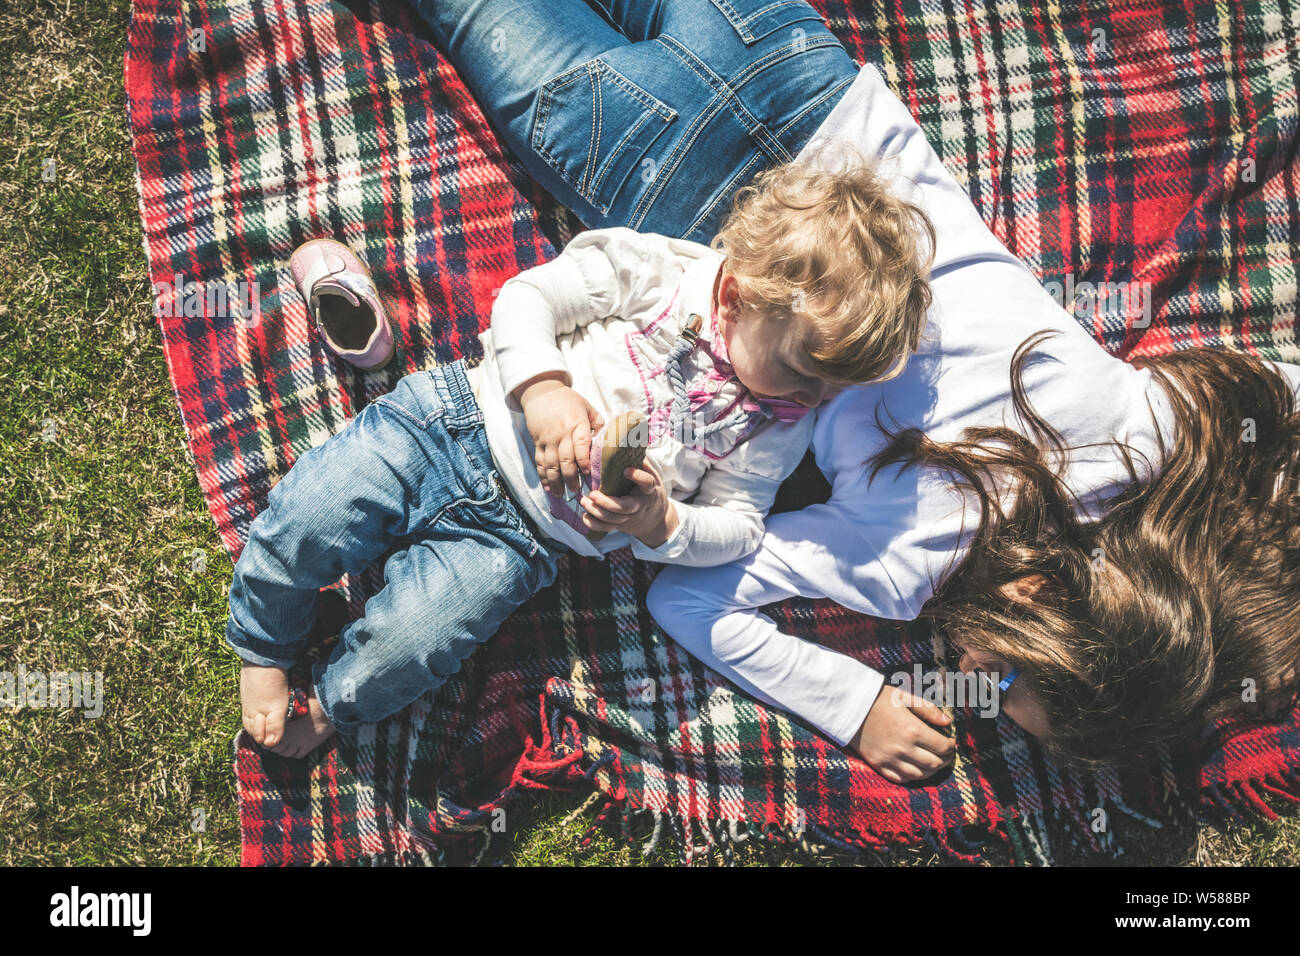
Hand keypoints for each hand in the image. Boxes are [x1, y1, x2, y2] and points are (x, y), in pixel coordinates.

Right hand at [517, 376, 603, 495]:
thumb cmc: (568, 400)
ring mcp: (547, 439)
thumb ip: (597, 422)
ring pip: (550, 464)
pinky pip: (540, 462)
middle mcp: (561, 434)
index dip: (584, 461)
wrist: (541, 392)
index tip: (589, 474)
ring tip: (562, 494)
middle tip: (577, 490)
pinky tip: (548, 487)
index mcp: (576, 424)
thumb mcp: (586, 406)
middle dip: (571, 478)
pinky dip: (543, 476)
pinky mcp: (537, 442)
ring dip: (556, 481)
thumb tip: (608, 439)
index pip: (580, 445)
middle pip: (565, 460)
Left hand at [580, 459, 677, 547]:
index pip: (647, 483)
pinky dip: (594, 524)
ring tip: (584, 501)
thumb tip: (625, 442)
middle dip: (607, 502)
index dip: (638, 477)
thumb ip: (640, 462)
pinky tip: (585, 516)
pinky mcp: (620, 525)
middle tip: (592, 494)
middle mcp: (639, 505)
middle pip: (624, 507)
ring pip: (613, 519)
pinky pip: (606, 528)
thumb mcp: (651, 475)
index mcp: (649, 490)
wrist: (655, 517)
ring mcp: (629, 517)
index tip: (626, 470)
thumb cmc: (647, 490)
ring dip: (596, 511)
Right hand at [851, 683, 955, 782]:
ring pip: (920, 775)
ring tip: (932, 762)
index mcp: (912, 729)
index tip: (950, 741)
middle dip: (944, 760)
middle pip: (934, 763)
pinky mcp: (878, 764)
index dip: (950, 746)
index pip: (942, 747)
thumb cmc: (877, 699)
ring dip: (931, 770)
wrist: (847, 706)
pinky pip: (900, 779)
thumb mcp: (903, 697)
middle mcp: (903, 748)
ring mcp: (890, 759)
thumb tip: (947, 722)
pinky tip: (915, 768)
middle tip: (945, 753)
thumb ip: (927, 709)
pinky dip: (912, 777)